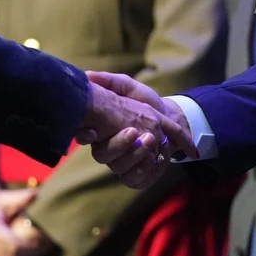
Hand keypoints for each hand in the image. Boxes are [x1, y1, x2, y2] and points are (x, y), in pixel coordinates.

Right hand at [83, 71, 195, 188]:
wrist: (171, 116)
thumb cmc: (144, 101)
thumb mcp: (128, 86)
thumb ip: (110, 81)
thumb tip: (88, 76)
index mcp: (101, 130)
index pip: (86, 135)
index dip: (84, 135)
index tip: (91, 132)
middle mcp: (110, 149)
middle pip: (104, 156)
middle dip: (119, 145)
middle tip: (134, 131)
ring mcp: (124, 163)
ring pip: (121, 169)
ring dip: (135, 156)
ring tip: (149, 140)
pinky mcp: (140, 175)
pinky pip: (138, 180)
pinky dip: (148, 170)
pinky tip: (156, 157)